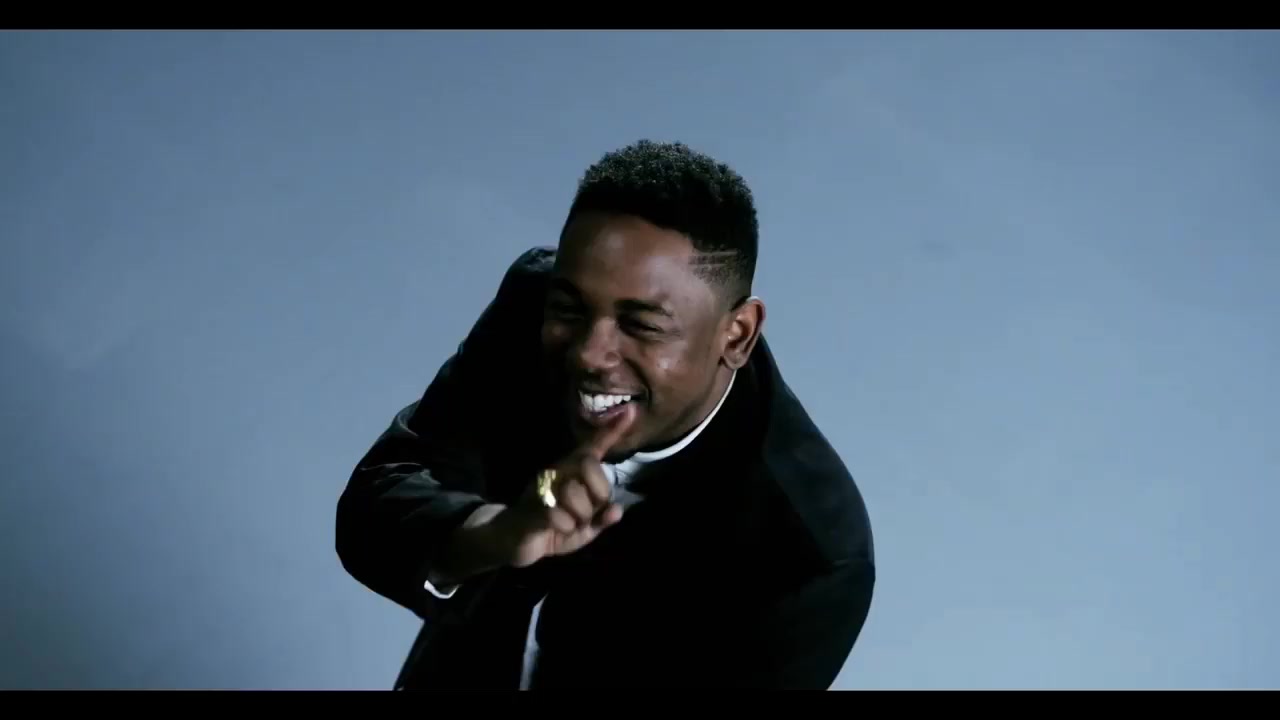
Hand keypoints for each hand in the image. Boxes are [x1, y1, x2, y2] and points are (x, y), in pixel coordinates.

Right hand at [494, 403, 636, 567]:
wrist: (512, 540)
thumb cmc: (552, 530)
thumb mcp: (583, 529)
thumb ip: (601, 519)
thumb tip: (617, 510)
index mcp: (572, 474)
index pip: (594, 448)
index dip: (612, 430)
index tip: (631, 410)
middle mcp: (557, 472)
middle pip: (589, 466)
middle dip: (598, 494)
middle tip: (590, 513)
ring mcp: (542, 485)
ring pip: (574, 492)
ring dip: (579, 517)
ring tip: (570, 524)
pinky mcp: (531, 504)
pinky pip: (558, 514)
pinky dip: (564, 527)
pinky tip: (555, 529)